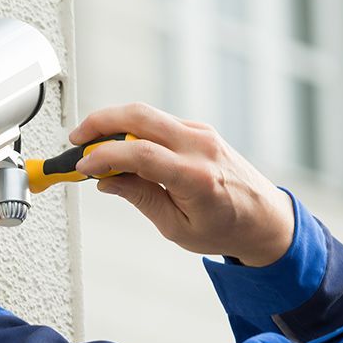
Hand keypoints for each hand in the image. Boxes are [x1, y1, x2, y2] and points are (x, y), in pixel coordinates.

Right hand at [70, 103, 294, 266]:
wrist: (265, 218)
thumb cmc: (226, 228)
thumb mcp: (176, 227)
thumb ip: (140, 198)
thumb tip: (107, 180)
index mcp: (195, 177)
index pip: (140, 154)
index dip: (104, 156)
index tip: (82, 164)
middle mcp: (200, 147)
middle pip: (140, 116)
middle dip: (101, 121)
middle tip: (77, 138)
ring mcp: (203, 134)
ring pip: (149, 114)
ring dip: (116, 122)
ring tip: (93, 144)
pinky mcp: (202, 131)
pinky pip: (161, 122)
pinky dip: (136, 129)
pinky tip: (122, 147)